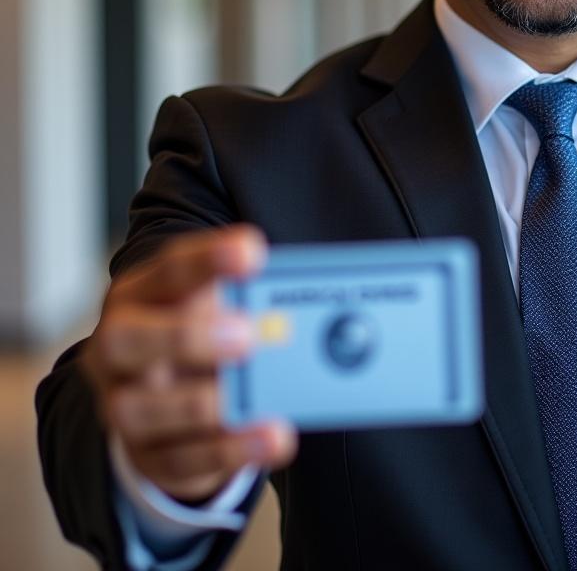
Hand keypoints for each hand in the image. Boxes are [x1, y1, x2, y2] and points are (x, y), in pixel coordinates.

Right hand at [81, 225, 296, 501]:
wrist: (164, 396)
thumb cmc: (200, 330)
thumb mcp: (220, 303)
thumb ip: (258, 300)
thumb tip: (325, 311)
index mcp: (142, 294)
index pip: (168, 269)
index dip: (208, 259)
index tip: (252, 251)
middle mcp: (118, 346)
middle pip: (128, 337)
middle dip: (186, 335)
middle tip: (247, 334)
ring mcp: (123, 403)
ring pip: (139, 408)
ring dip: (202, 403)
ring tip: (258, 398)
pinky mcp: (147, 455)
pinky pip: (179, 458)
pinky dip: (229, 450)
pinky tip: (271, 437)